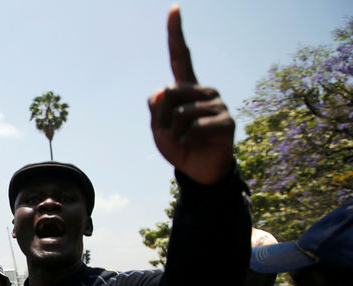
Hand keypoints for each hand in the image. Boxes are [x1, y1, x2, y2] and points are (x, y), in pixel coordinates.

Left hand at [148, 6, 233, 184]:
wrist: (199, 172)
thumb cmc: (180, 148)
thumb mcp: (159, 130)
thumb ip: (156, 111)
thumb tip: (160, 92)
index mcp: (187, 89)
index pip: (181, 57)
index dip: (176, 34)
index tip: (174, 8)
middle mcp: (204, 91)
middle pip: (169, 92)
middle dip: (161, 117)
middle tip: (169, 133)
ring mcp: (217, 104)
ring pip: (181, 111)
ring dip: (174, 132)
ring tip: (184, 140)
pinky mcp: (226, 120)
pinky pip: (194, 126)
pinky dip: (185, 140)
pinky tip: (194, 145)